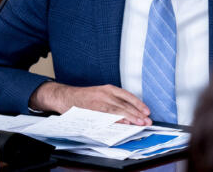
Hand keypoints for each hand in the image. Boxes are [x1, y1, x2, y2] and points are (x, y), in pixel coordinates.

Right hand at [29, 82, 151, 125]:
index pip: (128, 96)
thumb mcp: (101, 94)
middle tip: (147, 120)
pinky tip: (124, 123)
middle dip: (137, 113)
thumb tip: (128, 111)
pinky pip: (106, 116)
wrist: (65, 96)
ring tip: (139, 123)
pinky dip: (116, 120)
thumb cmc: (85, 97)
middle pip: (125, 104)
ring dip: (130, 117)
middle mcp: (105, 94)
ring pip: (118, 110)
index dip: (138, 104)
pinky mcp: (92, 110)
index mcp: (109, 88)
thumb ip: (113, 100)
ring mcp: (98, 102)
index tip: (147, 111)